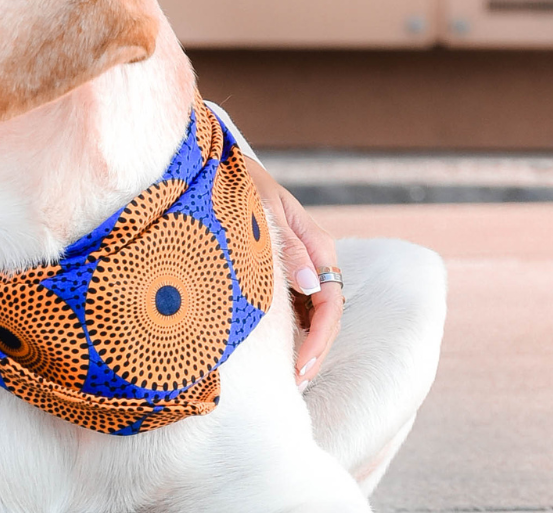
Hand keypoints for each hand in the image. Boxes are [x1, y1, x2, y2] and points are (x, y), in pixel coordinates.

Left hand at [243, 157, 341, 387]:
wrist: (221, 169)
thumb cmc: (242, 185)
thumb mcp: (263, 209)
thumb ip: (288, 246)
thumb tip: (311, 285)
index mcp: (318, 244)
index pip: (330, 301)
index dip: (319, 338)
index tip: (300, 366)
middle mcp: (314, 259)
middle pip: (327, 315)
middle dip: (314, 351)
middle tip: (295, 383)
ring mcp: (300, 267)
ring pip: (313, 315)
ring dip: (304, 346)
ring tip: (288, 379)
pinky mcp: (283, 273)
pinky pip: (295, 308)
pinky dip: (291, 332)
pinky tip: (278, 354)